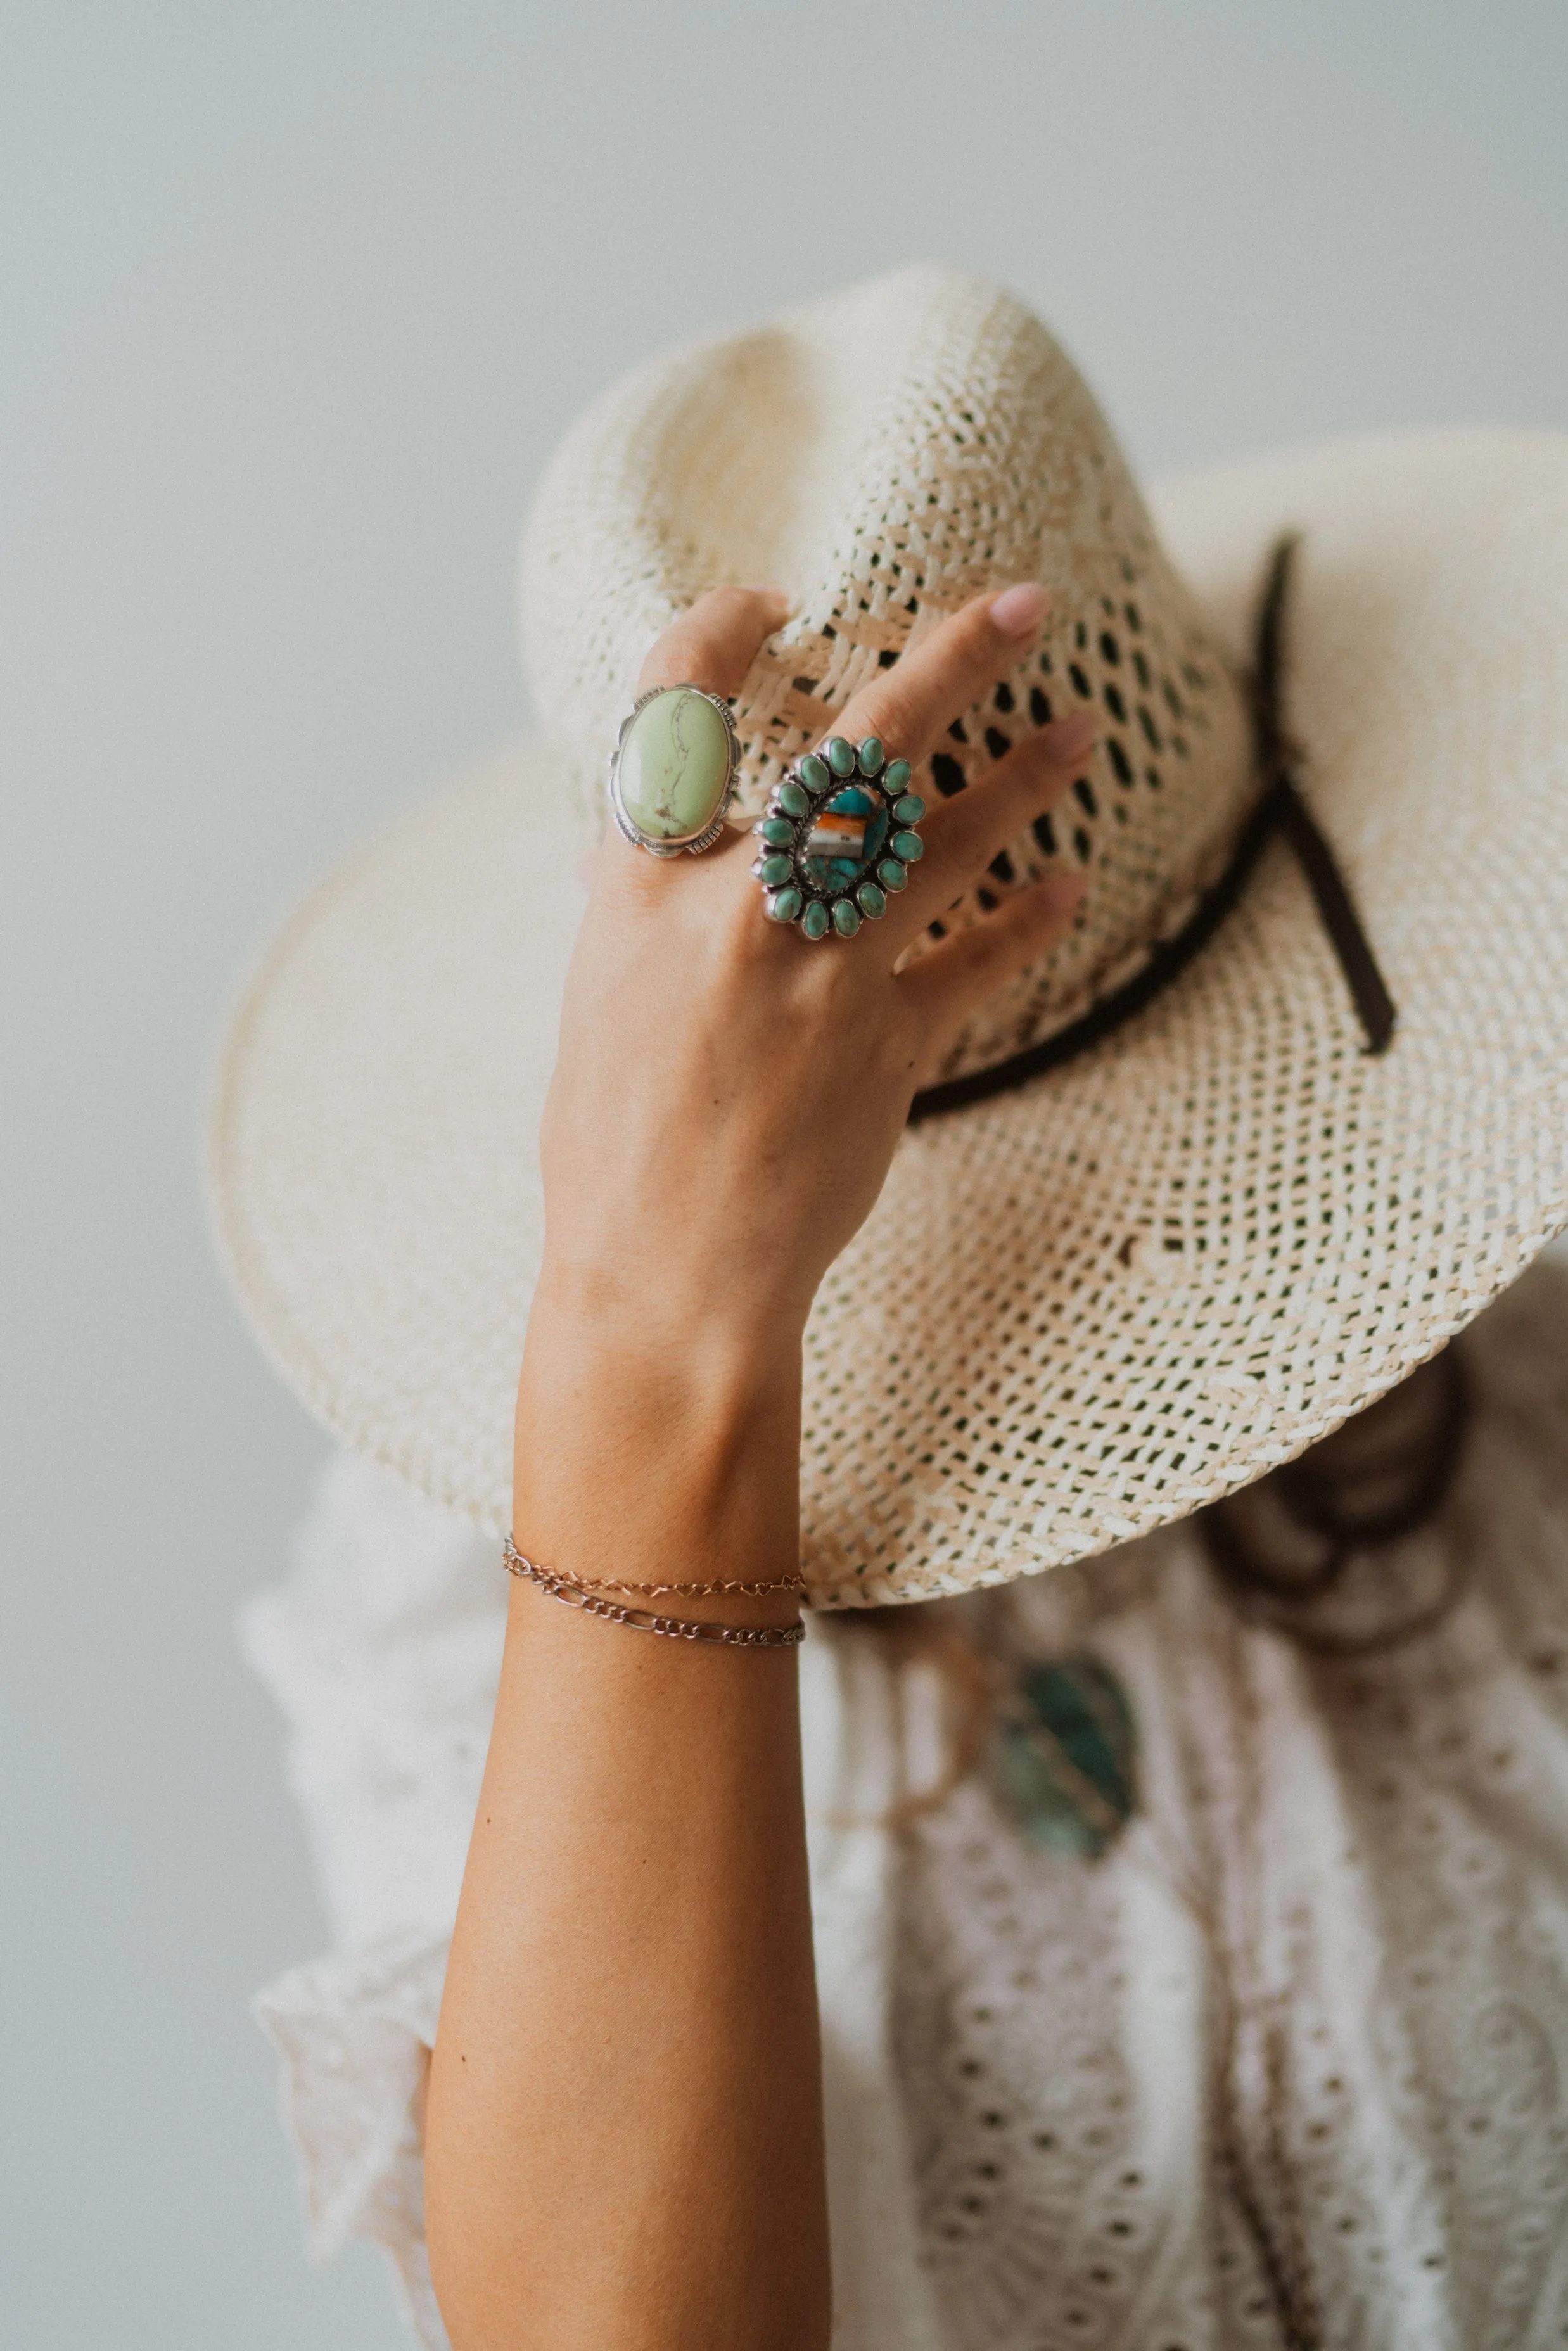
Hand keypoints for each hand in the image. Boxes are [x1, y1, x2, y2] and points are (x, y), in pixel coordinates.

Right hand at [534, 582, 1093, 1365]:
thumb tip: (619, 854)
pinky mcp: (892, 1048)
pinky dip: (1030, 919)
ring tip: (1082, 729)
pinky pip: (981, 962)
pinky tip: (1068, 885)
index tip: (777, 601)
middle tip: (1027, 601)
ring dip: (1025, 779)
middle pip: (857, 749)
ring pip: (945, 843)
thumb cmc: (610, 1144)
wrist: (666, 1279)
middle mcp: (738, 913)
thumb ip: (632, 915)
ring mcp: (825, 979)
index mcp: (642, 889)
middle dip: (952, 660)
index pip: (677, 712)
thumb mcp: (597, 1003)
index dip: (725, 632)